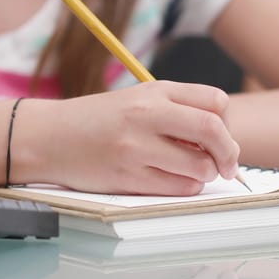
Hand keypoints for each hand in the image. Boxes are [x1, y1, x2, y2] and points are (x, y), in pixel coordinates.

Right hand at [14, 81, 239, 194]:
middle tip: (228, 166)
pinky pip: (177, 188)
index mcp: (154, 91)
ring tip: (192, 172)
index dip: (226, 123)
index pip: (215, 102)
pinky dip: (185, 188)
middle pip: (213, 131)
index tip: (222, 138)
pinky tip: (173, 181)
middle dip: (229, 154)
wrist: (49, 137)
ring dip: (205, 174)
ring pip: (199, 166)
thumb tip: (221, 140)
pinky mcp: (127, 177)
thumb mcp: (137, 99)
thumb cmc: (97, 120)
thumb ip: (176, 110)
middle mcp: (147, 115)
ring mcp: (136, 147)